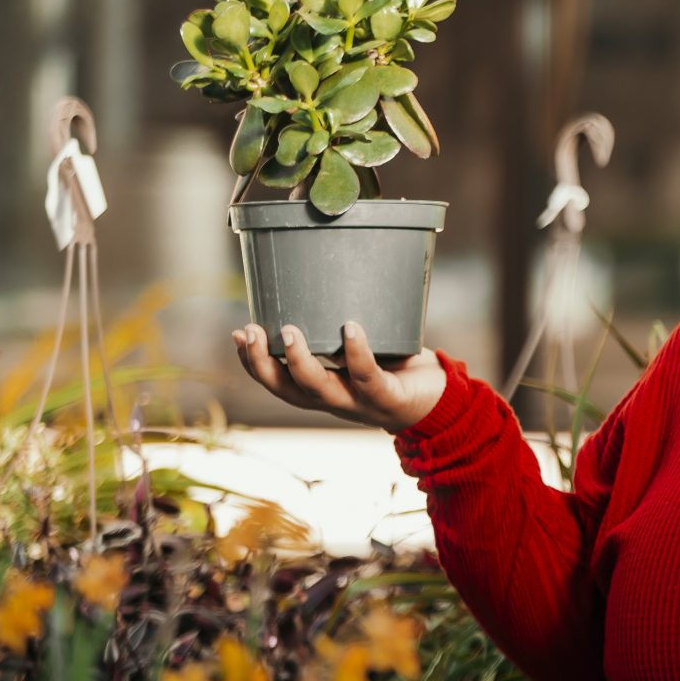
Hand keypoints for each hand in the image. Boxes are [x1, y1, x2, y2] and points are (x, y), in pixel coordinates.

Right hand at [231, 322, 448, 432]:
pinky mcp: (388, 397)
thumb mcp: (362, 346)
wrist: (442, 400)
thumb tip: (320, 279)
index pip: (277, 381)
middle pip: (287, 390)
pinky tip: (350, 328)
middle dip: (262, 363)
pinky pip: (368, 375)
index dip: (252, 362)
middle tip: (249, 331)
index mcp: (321, 388)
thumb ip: (339, 325)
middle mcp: (334, 399)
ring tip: (288, 331)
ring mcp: (359, 402)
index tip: (237, 333)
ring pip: (319, 389)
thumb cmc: (397, 367)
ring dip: (299, 361)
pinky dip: (358, 351)